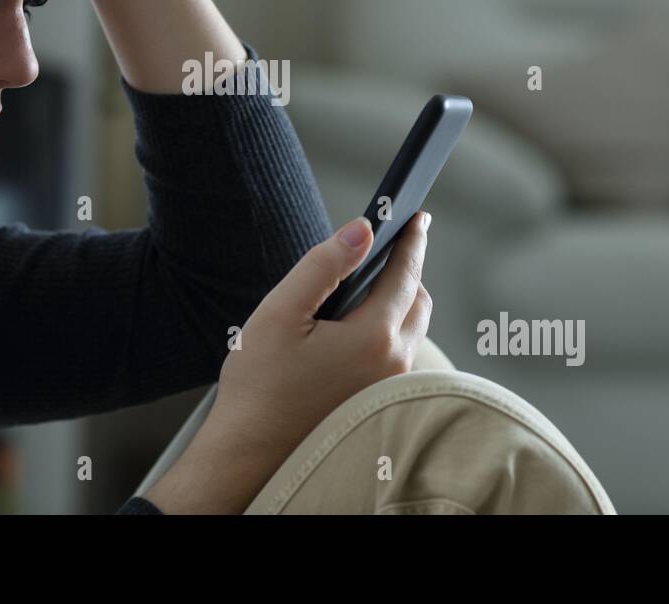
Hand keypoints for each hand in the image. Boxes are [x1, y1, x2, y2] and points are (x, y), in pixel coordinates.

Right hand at [146, 212, 432, 512]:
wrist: (250, 450)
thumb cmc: (260, 383)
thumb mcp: (281, 312)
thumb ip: (324, 264)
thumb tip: (362, 229)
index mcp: (373, 337)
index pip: (406, 275)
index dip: (412, 240)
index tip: (416, 217)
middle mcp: (393, 364)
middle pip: (418, 302)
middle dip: (407, 270)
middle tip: (388, 246)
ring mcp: (390, 387)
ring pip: (411, 329)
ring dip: (399, 301)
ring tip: (367, 284)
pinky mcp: (379, 402)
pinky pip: (400, 353)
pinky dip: (390, 329)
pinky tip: (356, 326)